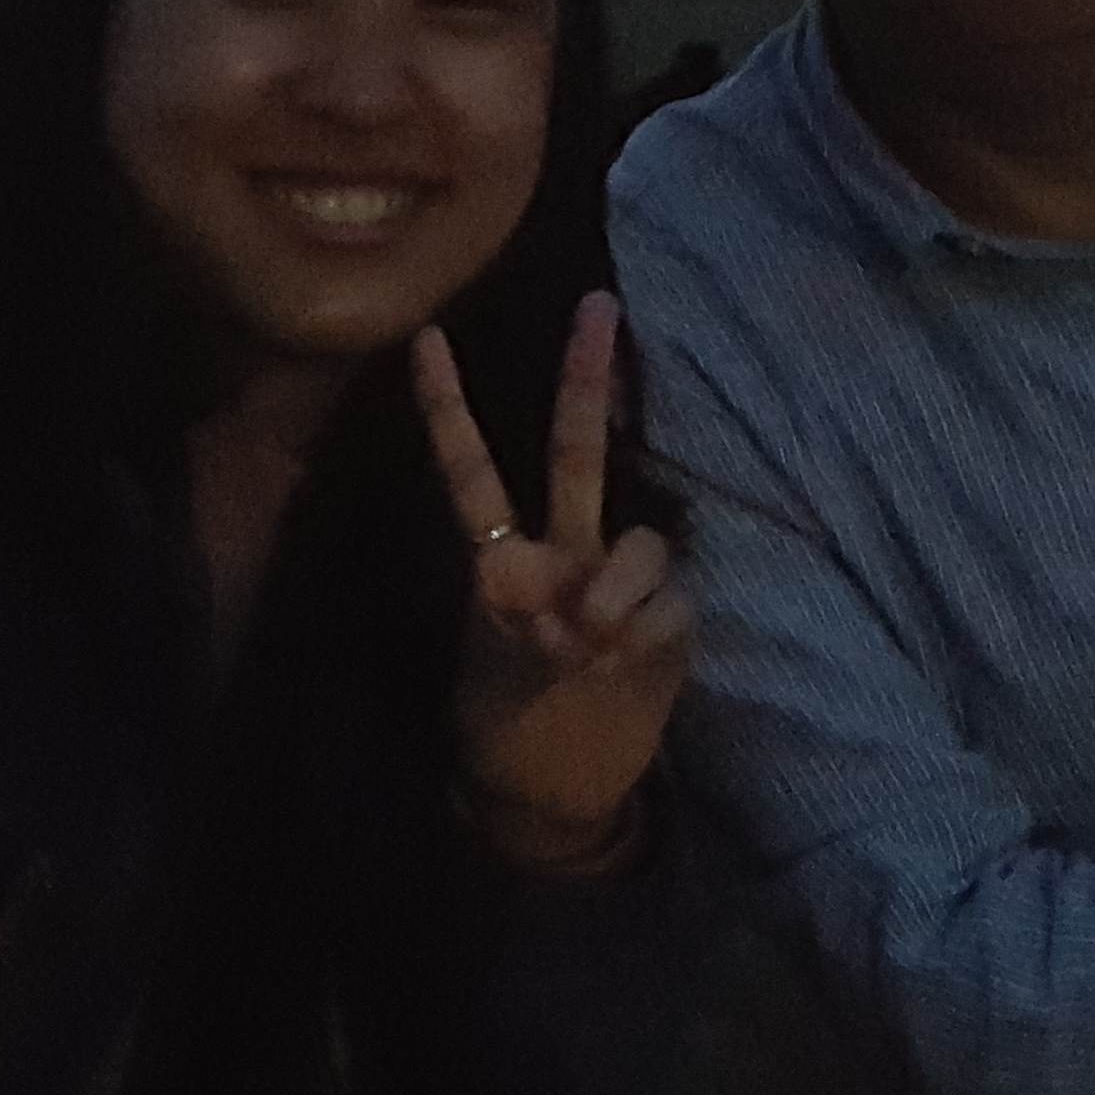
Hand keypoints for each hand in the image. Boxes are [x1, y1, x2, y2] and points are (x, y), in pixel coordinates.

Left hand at [415, 295, 690, 872]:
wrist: (563, 788)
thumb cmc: (511, 718)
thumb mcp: (493, 668)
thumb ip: (511, 613)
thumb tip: (523, 566)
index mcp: (507, 553)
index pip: (472, 472)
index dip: (448, 409)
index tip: (425, 337)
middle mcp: (569, 550)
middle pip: (577, 454)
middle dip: (586, 380)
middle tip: (596, 306)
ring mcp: (621, 583)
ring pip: (639, 543)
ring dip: (611, 591)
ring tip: (588, 641)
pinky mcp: (670, 622)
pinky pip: (663, 606)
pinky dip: (638, 633)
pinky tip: (620, 665)